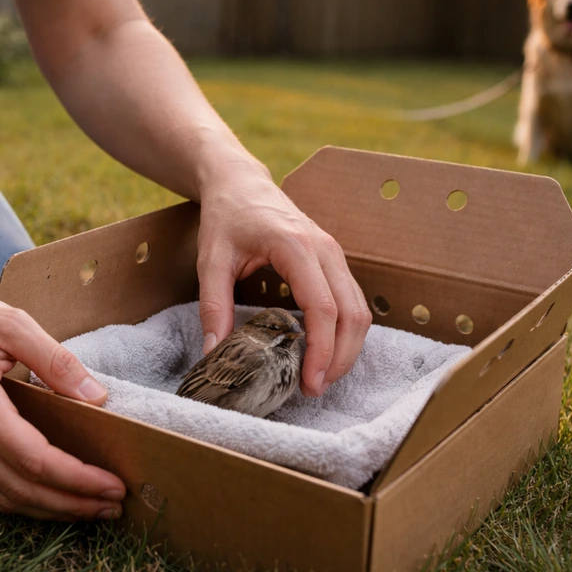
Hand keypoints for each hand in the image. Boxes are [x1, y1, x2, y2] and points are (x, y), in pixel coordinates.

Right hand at [0, 289, 125, 519]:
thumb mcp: (12, 323)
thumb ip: (56, 360)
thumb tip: (96, 397)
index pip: (32, 457)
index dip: (76, 478)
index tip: (112, 484)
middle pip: (20, 488)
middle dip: (72, 503)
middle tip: (113, 506)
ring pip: (4, 497)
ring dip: (52, 509)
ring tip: (93, 508)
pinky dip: (27, 500)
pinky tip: (56, 497)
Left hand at [195, 163, 371, 396]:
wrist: (240, 182)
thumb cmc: (226, 216)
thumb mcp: (211, 260)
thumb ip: (213, 306)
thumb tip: (213, 353)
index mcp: (296, 247)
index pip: (323, 308)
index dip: (321, 350)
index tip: (309, 381)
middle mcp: (325, 249)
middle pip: (352, 313)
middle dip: (340, 358)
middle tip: (314, 389)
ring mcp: (334, 253)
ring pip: (360, 309)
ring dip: (347, 348)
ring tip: (319, 377)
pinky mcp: (334, 260)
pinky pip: (352, 300)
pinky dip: (345, 331)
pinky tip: (322, 351)